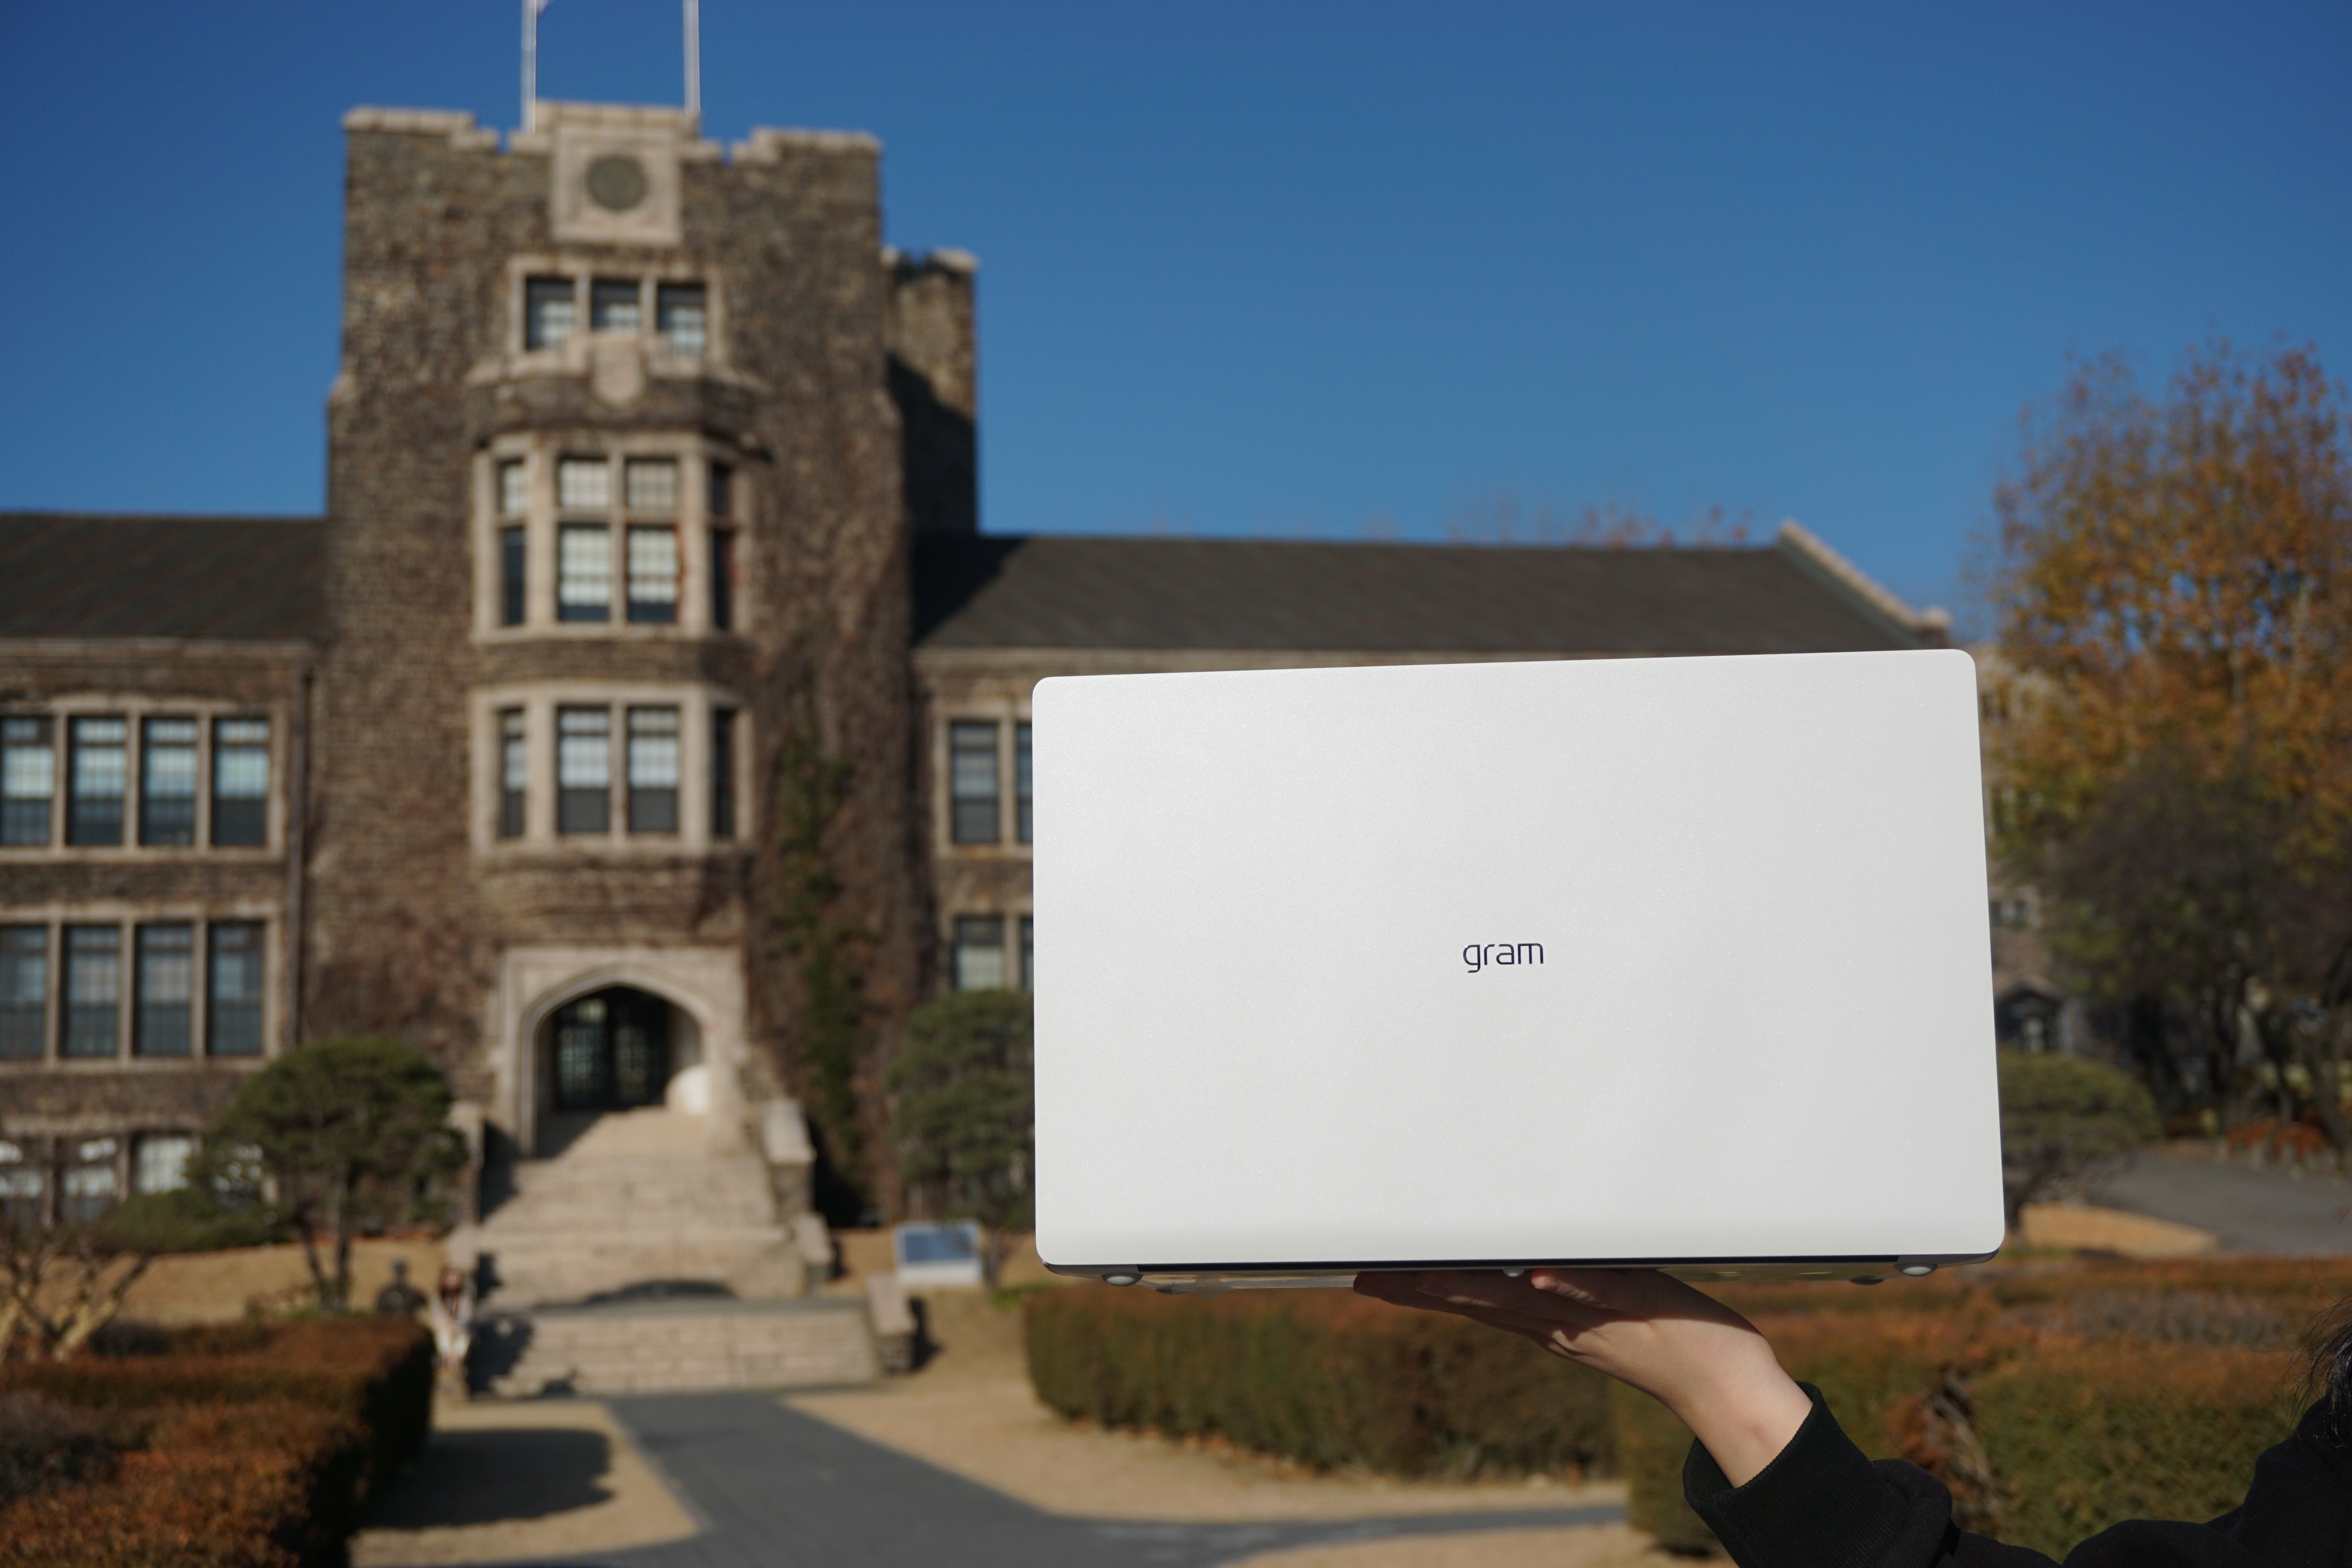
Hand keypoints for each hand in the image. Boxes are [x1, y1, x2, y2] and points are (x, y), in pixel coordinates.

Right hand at [1353, 1267, 1811, 1486]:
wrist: (1723, 1384)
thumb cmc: (1665, 1338)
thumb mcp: (1597, 1310)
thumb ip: (1559, 1287)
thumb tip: (1521, 1268)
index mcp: (1547, 1320)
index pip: (1471, 1299)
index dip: (1418, 1289)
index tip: (1369, 1276)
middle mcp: (1560, 1322)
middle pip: (1479, 1300)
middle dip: (1421, 1287)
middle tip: (1368, 1273)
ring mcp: (1593, 1315)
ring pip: (1522, 1299)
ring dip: (1473, 1287)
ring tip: (1425, 1274)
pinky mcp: (1636, 1301)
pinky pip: (1595, 1292)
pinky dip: (1564, 1286)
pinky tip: (1535, 1277)